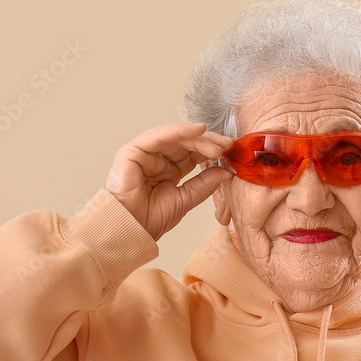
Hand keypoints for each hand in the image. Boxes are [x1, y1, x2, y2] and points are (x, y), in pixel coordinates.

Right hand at [104, 122, 232, 240]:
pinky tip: (198, 131)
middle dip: (209, 142)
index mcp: (169, 170)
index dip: (212, 151)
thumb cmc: (149, 219)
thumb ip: (205, 184)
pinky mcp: (134, 150)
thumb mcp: (186, 199)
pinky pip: (160, 135)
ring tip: (217, 145)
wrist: (129, 230)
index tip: (231, 152)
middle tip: (228, 145)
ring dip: (199, 138)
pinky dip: (179, 131)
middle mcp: (157, 158)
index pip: (193, 154)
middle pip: (187, 143)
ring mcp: (145, 153)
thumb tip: (226, 171)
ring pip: (176, 136)